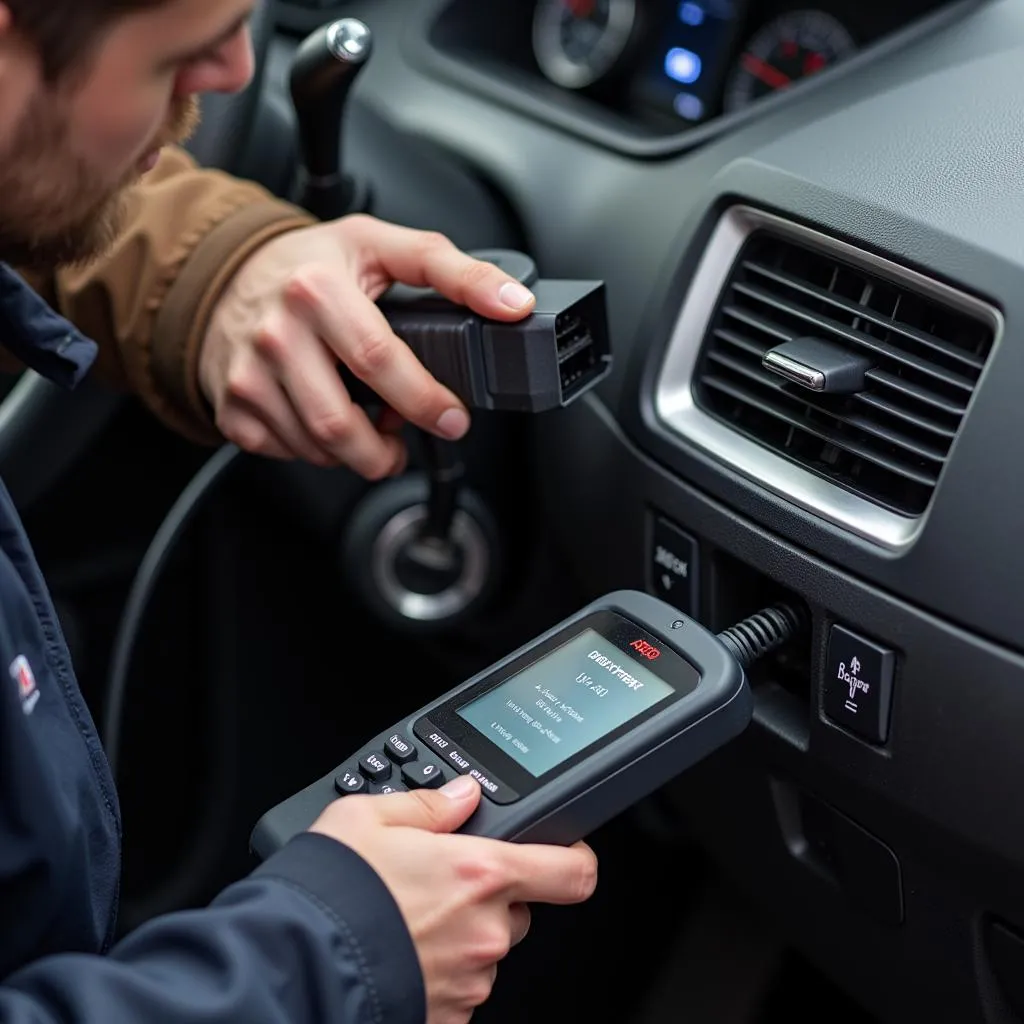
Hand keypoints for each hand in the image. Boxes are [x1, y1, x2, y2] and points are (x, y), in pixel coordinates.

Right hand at [199, 215, 537, 476]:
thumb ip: (454, 272)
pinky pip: (286, 452)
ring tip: (371, 429)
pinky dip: (317, 450)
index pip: (379, 361)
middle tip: (407, 442)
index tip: (453, 420)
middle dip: (386, 452)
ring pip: (316, 448)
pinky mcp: (232, 406)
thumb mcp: (382, 247)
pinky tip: (327, 421)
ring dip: (357, 453)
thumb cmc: (312, 264)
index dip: (424, 401)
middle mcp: (275, 334)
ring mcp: (247, 375)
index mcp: (316, 291)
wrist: (226, 273)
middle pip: (340, 425)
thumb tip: (514, 304)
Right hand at [309, 776, 597, 1023]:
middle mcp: (486, 930)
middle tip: (439, 886)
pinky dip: (439, 972)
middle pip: (519, 910)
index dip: (574, 859)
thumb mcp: (369, 817)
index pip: (572, 872)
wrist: (293, 965)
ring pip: (486, 949)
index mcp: (481, 872)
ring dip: (461, 936)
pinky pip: (460, 988)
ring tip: (406, 920)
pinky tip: (400, 953)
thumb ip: (429, 804)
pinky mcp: (448, 1017)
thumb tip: (463, 795)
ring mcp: (470, 980)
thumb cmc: (330, 891)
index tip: (564, 853)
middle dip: (489, 897)